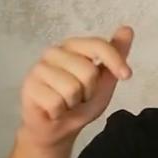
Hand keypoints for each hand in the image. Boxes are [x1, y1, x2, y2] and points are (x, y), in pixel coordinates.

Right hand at [18, 25, 133, 148]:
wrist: (59, 128)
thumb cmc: (82, 102)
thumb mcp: (105, 79)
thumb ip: (115, 54)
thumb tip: (127, 29)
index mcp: (74, 47)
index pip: (98, 45)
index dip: (115, 60)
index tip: (126, 75)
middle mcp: (54, 52)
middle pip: (88, 71)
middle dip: (90, 91)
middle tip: (80, 97)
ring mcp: (39, 68)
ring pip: (72, 88)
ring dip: (74, 103)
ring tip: (67, 103)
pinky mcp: (29, 86)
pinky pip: (56, 102)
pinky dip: (60, 112)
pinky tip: (54, 110)